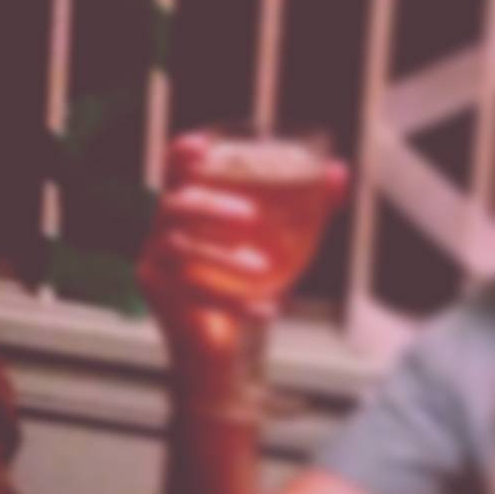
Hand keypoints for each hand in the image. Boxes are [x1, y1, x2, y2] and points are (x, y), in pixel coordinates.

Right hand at [139, 133, 350, 398]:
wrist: (223, 347)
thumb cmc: (247, 284)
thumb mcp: (282, 243)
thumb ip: (310, 207)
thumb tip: (340, 173)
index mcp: (187, 207)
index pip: (174, 170)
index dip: (182, 154)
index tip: (201, 146)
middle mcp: (161, 228)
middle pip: (175, 204)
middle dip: (212, 206)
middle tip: (251, 217)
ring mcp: (153, 260)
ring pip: (181, 248)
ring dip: (223, 258)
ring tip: (261, 270)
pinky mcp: (156, 292)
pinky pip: (192, 292)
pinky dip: (233, 302)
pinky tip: (265, 310)